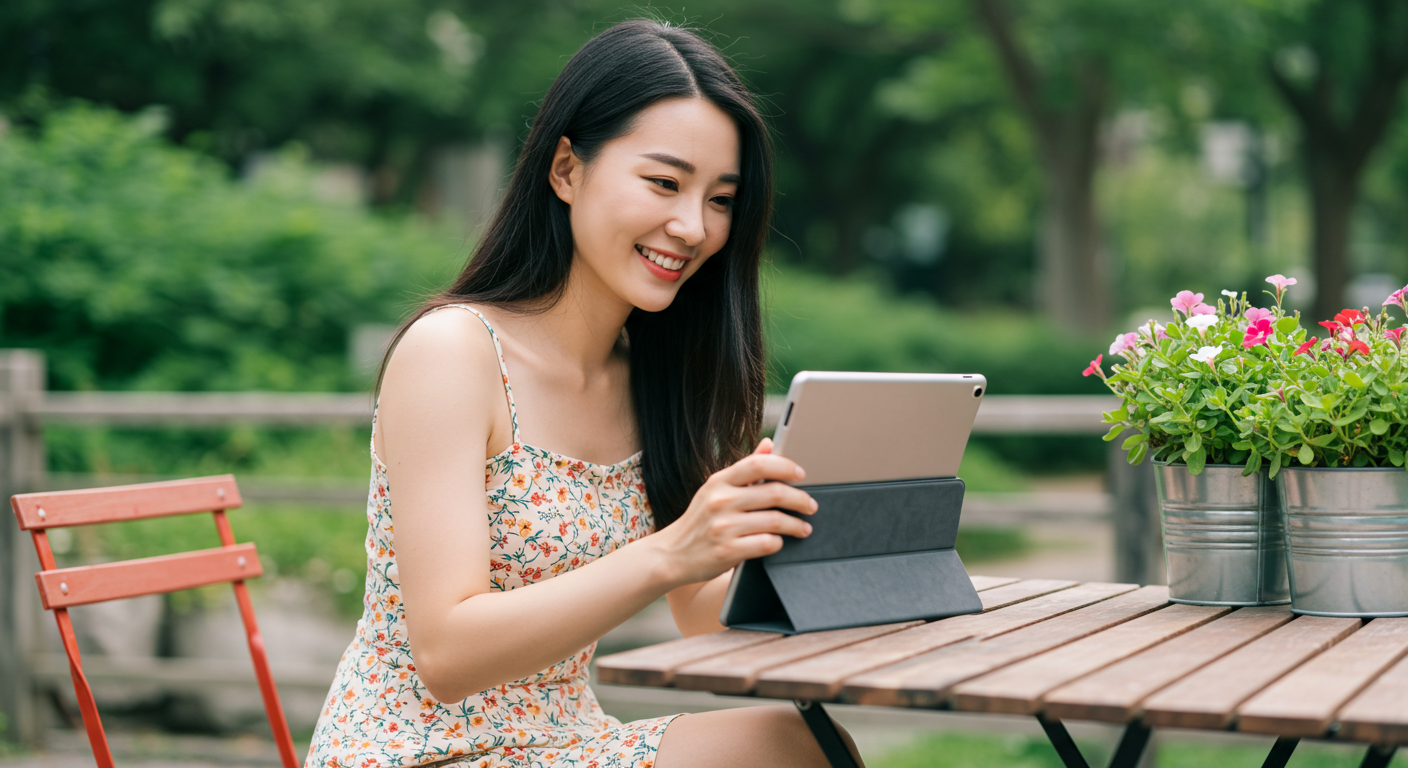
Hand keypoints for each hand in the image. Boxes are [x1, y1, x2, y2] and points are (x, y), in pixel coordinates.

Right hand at [652, 437, 817, 587]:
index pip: (759, 464)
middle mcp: (721, 501)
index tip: (800, 475)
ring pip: (775, 521)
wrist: (671, 555)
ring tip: (803, 528)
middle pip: (774, 493)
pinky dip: (779, 543)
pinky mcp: (727, 551)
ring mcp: (723, 527)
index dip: (785, 467)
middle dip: (800, 499)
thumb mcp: (716, 489)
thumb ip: (745, 468)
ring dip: (796, 525)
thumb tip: (769, 443)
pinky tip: (780, 542)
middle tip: (811, 506)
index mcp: (719, 481)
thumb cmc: (699, 521)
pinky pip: (766, 544)